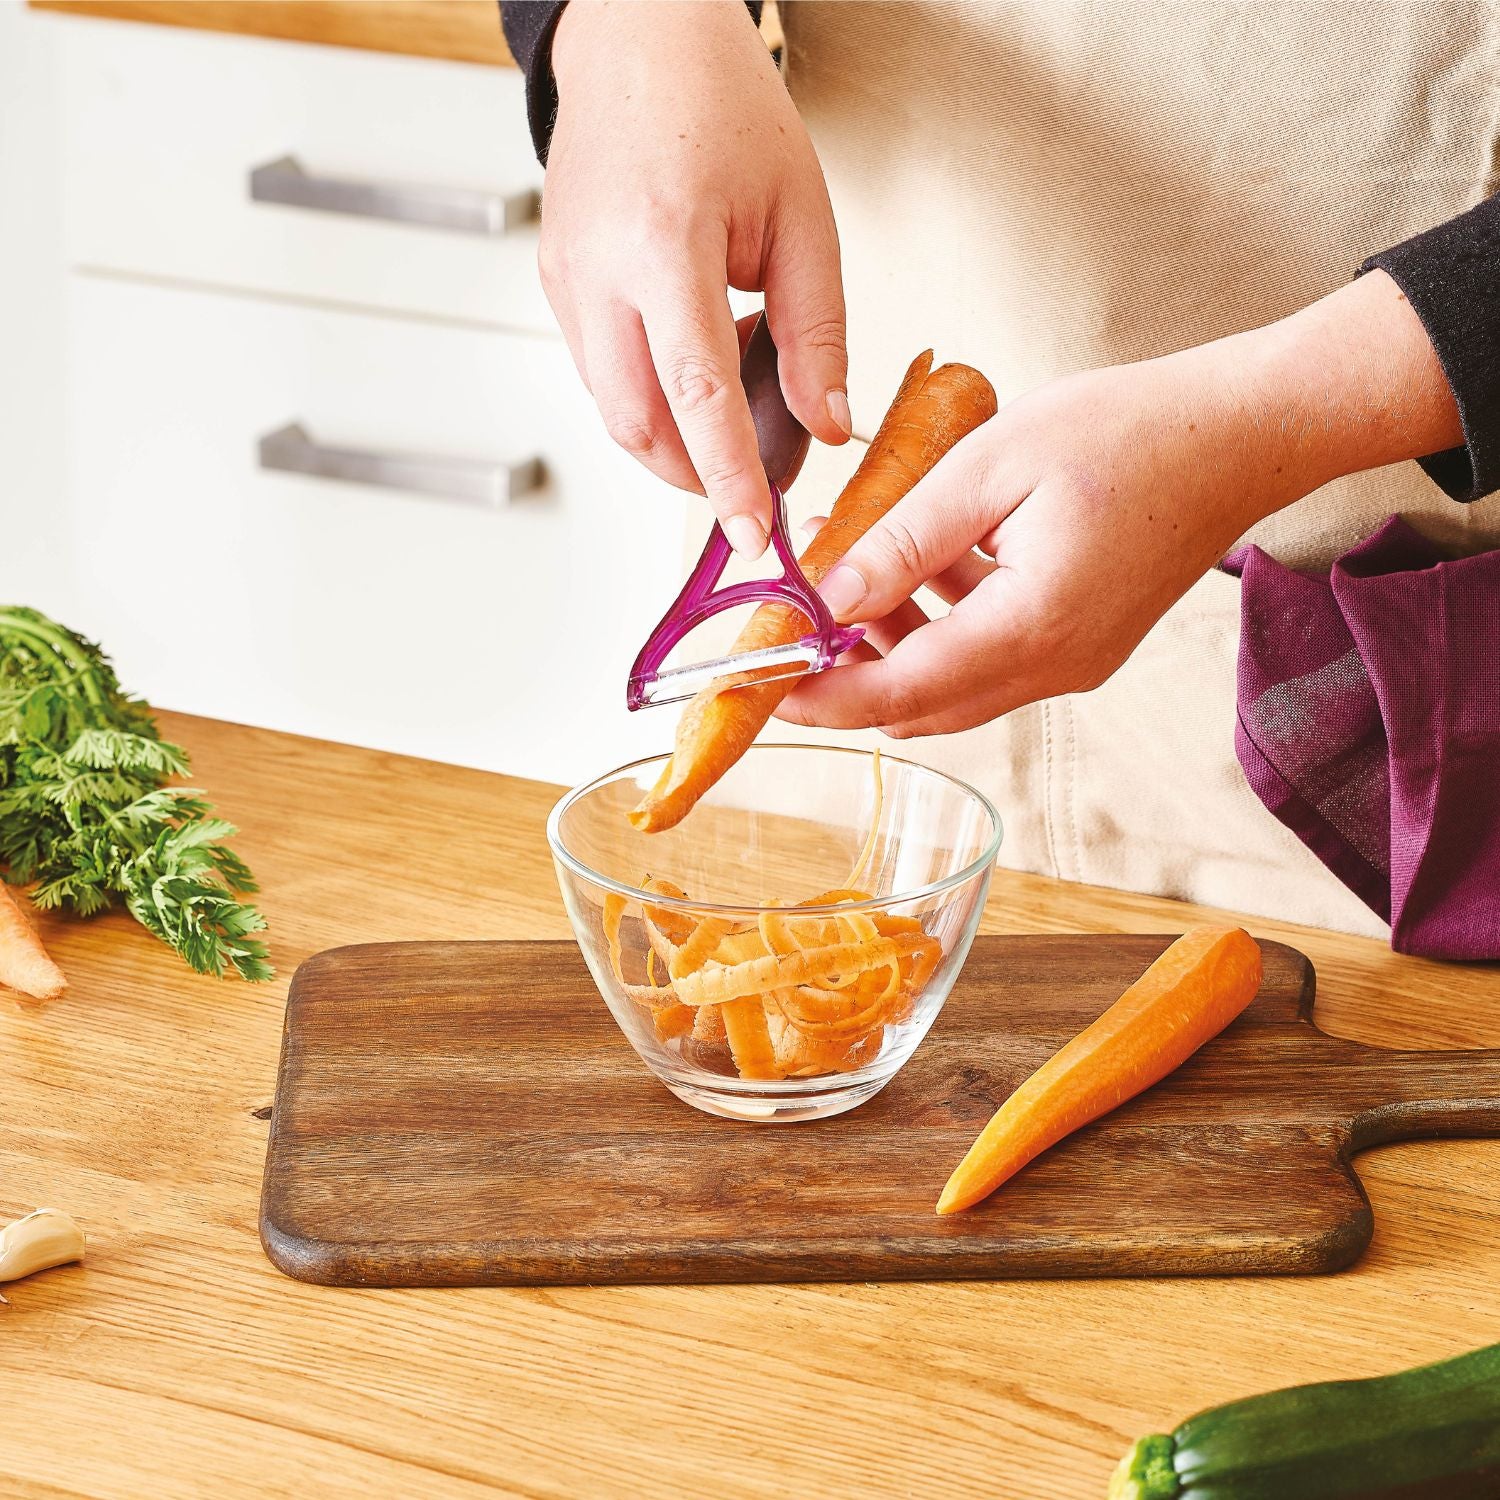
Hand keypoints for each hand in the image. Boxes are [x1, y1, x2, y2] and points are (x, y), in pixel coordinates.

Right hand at [543, 0, 848, 555]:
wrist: (637, 42)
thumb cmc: (722, 107)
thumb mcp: (802, 216)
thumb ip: (818, 333)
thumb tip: (828, 426)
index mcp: (664, 246)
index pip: (696, 394)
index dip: (727, 477)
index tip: (754, 537)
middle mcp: (597, 272)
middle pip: (639, 425)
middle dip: (698, 474)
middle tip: (758, 475)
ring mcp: (564, 283)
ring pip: (614, 411)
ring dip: (676, 437)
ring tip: (733, 390)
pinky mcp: (555, 287)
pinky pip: (602, 374)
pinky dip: (653, 395)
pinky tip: (695, 353)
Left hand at [779, 271, 1461, 735]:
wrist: (1241, 435)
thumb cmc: (1128, 432)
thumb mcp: (992, 468)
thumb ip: (903, 542)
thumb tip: (825, 600)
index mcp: (1032, 629)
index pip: (898, 693)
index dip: (821, 696)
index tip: (759, 683)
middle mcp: (1054, 667)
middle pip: (919, 705)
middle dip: (845, 675)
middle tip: (789, 625)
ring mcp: (1072, 661)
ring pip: (951, 685)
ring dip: (888, 645)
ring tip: (847, 567)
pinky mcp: (1080, 642)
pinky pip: (987, 656)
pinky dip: (937, 625)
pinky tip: (915, 560)